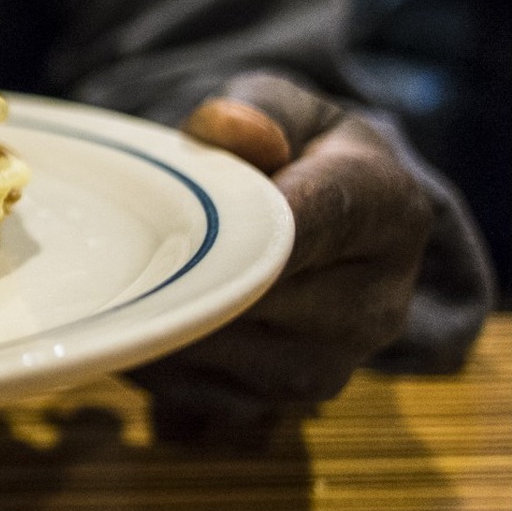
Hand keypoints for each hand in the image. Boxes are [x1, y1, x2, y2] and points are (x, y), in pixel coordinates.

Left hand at [126, 71, 433, 446]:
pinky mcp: (289, 403)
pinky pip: (208, 397)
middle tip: (122, 251)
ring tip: (126, 283)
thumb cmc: (293, 148)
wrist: (322, 213)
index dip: (230, 226)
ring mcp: (336, 363)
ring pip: (228, 360)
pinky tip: (139, 322)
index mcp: (389, 213)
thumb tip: (230, 128)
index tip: (171, 218)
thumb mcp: (282, 106)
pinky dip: (162, 365)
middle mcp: (377, 303)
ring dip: (165, 325)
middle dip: (186, 277)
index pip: (303, 226)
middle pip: (258, 302)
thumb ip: (258, 110)